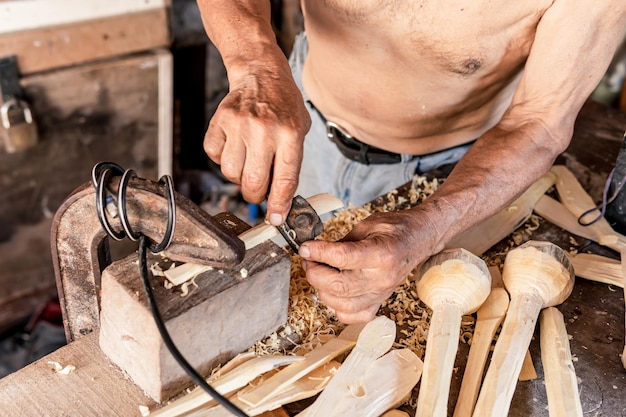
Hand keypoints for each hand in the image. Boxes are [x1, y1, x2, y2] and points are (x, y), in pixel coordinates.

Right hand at [204, 65, 310, 224]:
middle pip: (253, 183)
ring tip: (249, 162)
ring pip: (230, 173)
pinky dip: (222, 159)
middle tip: (259, 191)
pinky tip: (235, 147)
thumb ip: (291, 165)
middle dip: (256, 196)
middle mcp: (264, 129)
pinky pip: (214, 156)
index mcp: (290, 134)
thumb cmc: (283, 107)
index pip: (284, 180)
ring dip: (239, 177)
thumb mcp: (300, 132)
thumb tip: (279, 202)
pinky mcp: (219, 121)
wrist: (261, 75)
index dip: (279, 205)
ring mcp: (239, 124)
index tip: (276, 219)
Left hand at [299, 209, 437, 322]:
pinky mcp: (379, 302)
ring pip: (341, 304)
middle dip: (314, 272)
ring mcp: (381, 293)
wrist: (420, 239)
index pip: (342, 258)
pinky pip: (352, 316)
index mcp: (382, 253)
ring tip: (318, 272)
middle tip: (308, 259)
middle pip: (338, 285)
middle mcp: (382, 278)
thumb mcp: (367, 225)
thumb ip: (342, 241)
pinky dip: (337, 307)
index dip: (318, 252)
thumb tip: (314, 251)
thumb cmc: (395, 229)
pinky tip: (333, 291)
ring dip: (321, 289)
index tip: (306, 247)